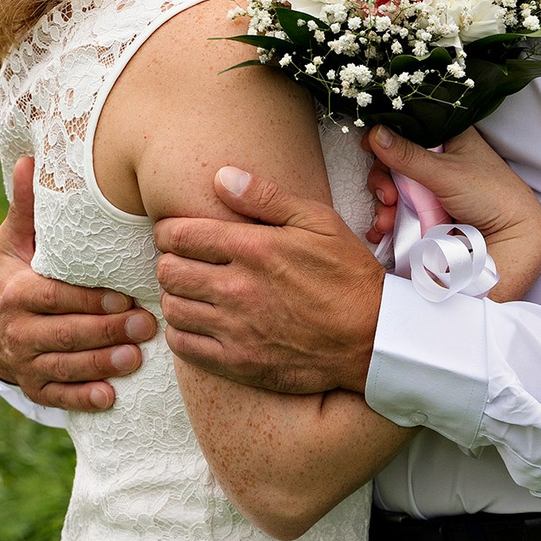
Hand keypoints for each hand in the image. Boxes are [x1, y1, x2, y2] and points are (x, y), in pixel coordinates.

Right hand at [0, 157, 154, 411]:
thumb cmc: (19, 273)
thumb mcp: (17, 240)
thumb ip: (28, 207)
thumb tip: (30, 160)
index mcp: (17, 293)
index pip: (56, 298)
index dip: (88, 301)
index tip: (123, 298)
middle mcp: (18, 332)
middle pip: (66, 334)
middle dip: (106, 332)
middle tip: (147, 326)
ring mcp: (25, 364)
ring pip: (66, 366)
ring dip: (101, 364)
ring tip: (136, 359)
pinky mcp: (35, 389)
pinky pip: (59, 397)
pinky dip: (83, 398)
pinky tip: (110, 397)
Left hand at [153, 167, 385, 394]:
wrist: (373, 338)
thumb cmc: (348, 275)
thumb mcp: (318, 222)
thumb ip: (266, 197)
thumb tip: (221, 177)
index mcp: (253, 248)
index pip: (179, 235)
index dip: (169, 231)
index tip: (178, 234)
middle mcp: (238, 288)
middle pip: (168, 271)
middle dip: (170, 261)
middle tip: (185, 261)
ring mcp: (236, 329)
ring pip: (172, 308)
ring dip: (176, 295)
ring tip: (193, 291)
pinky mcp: (238, 363)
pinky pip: (184, 346)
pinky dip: (181, 332)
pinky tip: (198, 322)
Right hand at [365, 126, 540, 302]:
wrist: (514, 237)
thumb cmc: (490, 195)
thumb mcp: (445, 173)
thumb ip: (408, 156)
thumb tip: (374, 133)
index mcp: (446, 137)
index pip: (406, 129)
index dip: (385, 139)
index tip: (368, 150)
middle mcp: (437, 158)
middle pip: (394, 160)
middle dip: (382, 180)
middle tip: (387, 197)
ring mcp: (432, 185)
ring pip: (395, 187)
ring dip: (384, 205)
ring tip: (386, 222)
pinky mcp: (429, 210)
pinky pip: (401, 209)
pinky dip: (388, 219)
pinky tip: (381, 231)